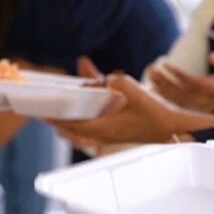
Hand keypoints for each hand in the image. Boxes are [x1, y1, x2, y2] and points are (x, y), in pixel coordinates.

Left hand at [51, 73, 190, 143]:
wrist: (174, 127)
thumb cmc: (155, 113)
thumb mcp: (132, 90)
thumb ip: (111, 82)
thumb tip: (100, 81)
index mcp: (104, 127)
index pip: (71, 124)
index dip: (54, 119)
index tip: (38, 113)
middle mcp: (103, 133)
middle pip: (74, 123)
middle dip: (59, 114)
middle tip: (41, 108)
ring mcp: (109, 132)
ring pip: (85, 119)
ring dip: (75, 109)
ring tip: (59, 102)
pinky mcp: (116, 128)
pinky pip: (96, 117)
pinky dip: (89, 107)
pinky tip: (89, 92)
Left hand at [147, 51, 213, 111]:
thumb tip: (212, 58)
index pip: (195, 82)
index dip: (179, 75)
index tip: (166, 65)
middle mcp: (210, 99)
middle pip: (183, 93)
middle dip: (166, 82)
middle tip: (151, 70)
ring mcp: (204, 105)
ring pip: (180, 100)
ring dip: (163, 90)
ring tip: (150, 78)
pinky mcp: (200, 107)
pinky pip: (181, 105)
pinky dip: (168, 98)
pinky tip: (155, 90)